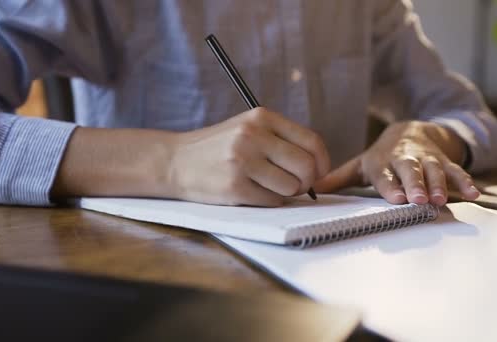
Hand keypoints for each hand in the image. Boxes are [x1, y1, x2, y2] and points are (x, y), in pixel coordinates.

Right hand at [168, 107, 329, 206]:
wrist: (174, 161)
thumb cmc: (217, 148)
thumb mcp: (248, 128)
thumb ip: (281, 139)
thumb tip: (318, 165)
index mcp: (262, 117)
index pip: (312, 141)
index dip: (322, 162)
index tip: (319, 173)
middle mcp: (253, 135)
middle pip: (306, 166)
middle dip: (306, 182)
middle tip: (295, 185)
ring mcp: (243, 161)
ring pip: (291, 187)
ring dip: (285, 193)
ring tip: (267, 186)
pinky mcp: (234, 187)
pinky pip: (272, 201)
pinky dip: (269, 201)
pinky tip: (252, 192)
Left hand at [314, 121, 479, 205]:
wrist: (412, 130)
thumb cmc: (383, 156)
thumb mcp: (361, 165)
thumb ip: (339, 179)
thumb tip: (312, 189)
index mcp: (382, 162)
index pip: (385, 175)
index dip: (390, 186)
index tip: (396, 198)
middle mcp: (405, 159)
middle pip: (410, 171)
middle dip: (415, 184)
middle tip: (418, 199)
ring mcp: (426, 159)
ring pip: (434, 171)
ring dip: (440, 184)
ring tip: (443, 199)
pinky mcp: (444, 161)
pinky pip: (457, 171)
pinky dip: (465, 181)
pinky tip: (474, 193)